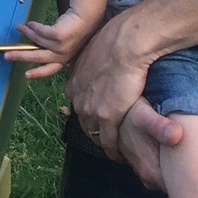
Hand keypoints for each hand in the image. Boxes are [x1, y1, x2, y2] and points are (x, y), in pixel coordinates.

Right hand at [18, 8, 94, 79]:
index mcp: (64, 60)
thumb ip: (52, 49)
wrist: (86, 18)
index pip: (49, 70)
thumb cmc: (74, 30)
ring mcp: (61, 46)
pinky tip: (30, 23)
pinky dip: (34, 27)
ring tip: (20, 27)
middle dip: (20, 56)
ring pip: (37, 41)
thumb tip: (32, 48)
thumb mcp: (64, 44)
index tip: (25, 75)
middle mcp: (62, 55)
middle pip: (37, 57)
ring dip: (27, 33)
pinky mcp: (58, 35)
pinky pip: (41, 31)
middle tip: (7, 55)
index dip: (37, 73)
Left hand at [64, 11, 182, 183]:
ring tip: (113, 148)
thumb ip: (92, 66)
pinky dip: (113, 150)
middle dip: (94, 129)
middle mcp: (77, 99)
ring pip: (94, 133)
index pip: (79, 105)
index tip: (98, 116)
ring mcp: (90, 110)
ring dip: (103, 142)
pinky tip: (119, 155)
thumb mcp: (93, 54)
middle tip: (106, 137)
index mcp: (73, 85)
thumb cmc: (113, 42)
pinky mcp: (107, 117)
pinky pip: (108, 141)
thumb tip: (99, 64)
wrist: (124, 44)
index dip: (89, 111)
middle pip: (84, 121)